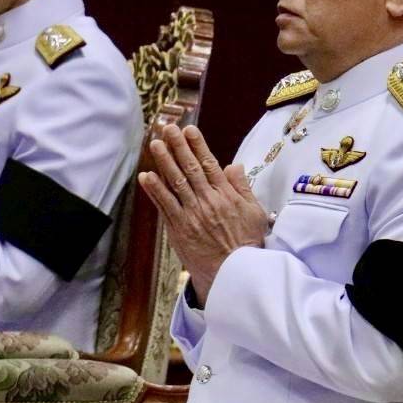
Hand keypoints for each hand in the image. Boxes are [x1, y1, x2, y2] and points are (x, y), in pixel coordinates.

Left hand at [138, 124, 266, 305]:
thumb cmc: (247, 244)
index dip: (198, 145)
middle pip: (189, 168)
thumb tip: (234, 165)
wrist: (234, 274)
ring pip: (175, 183)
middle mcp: (207, 201)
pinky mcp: (179, 229)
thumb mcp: (255, 213)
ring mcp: (192, 215)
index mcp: (226, 195)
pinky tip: (146, 176)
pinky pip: (165, 206)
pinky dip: (155, 190)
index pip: (209, 164)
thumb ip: (243, 188)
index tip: (189, 129)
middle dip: (178, 146)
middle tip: (167, 128)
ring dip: (164, 162)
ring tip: (155, 144)